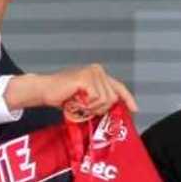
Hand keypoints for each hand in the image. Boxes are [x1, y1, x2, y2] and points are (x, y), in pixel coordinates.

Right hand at [3, 63, 136, 116]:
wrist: (45, 91)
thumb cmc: (63, 96)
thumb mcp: (86, 98)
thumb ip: (100, 100)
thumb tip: (115, 111)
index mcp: (99, 74)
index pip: (118, 87)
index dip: (128, 99)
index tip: (134, 110)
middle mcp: (98, 70)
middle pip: (113, 97)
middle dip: (100, 109)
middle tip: (85, 108)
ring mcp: (92, 73)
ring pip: (105, 100)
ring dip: (92, 108)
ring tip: (79, 104)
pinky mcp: (86, 78)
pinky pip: (96, 99)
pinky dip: (86, 105)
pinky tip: (76, 101)